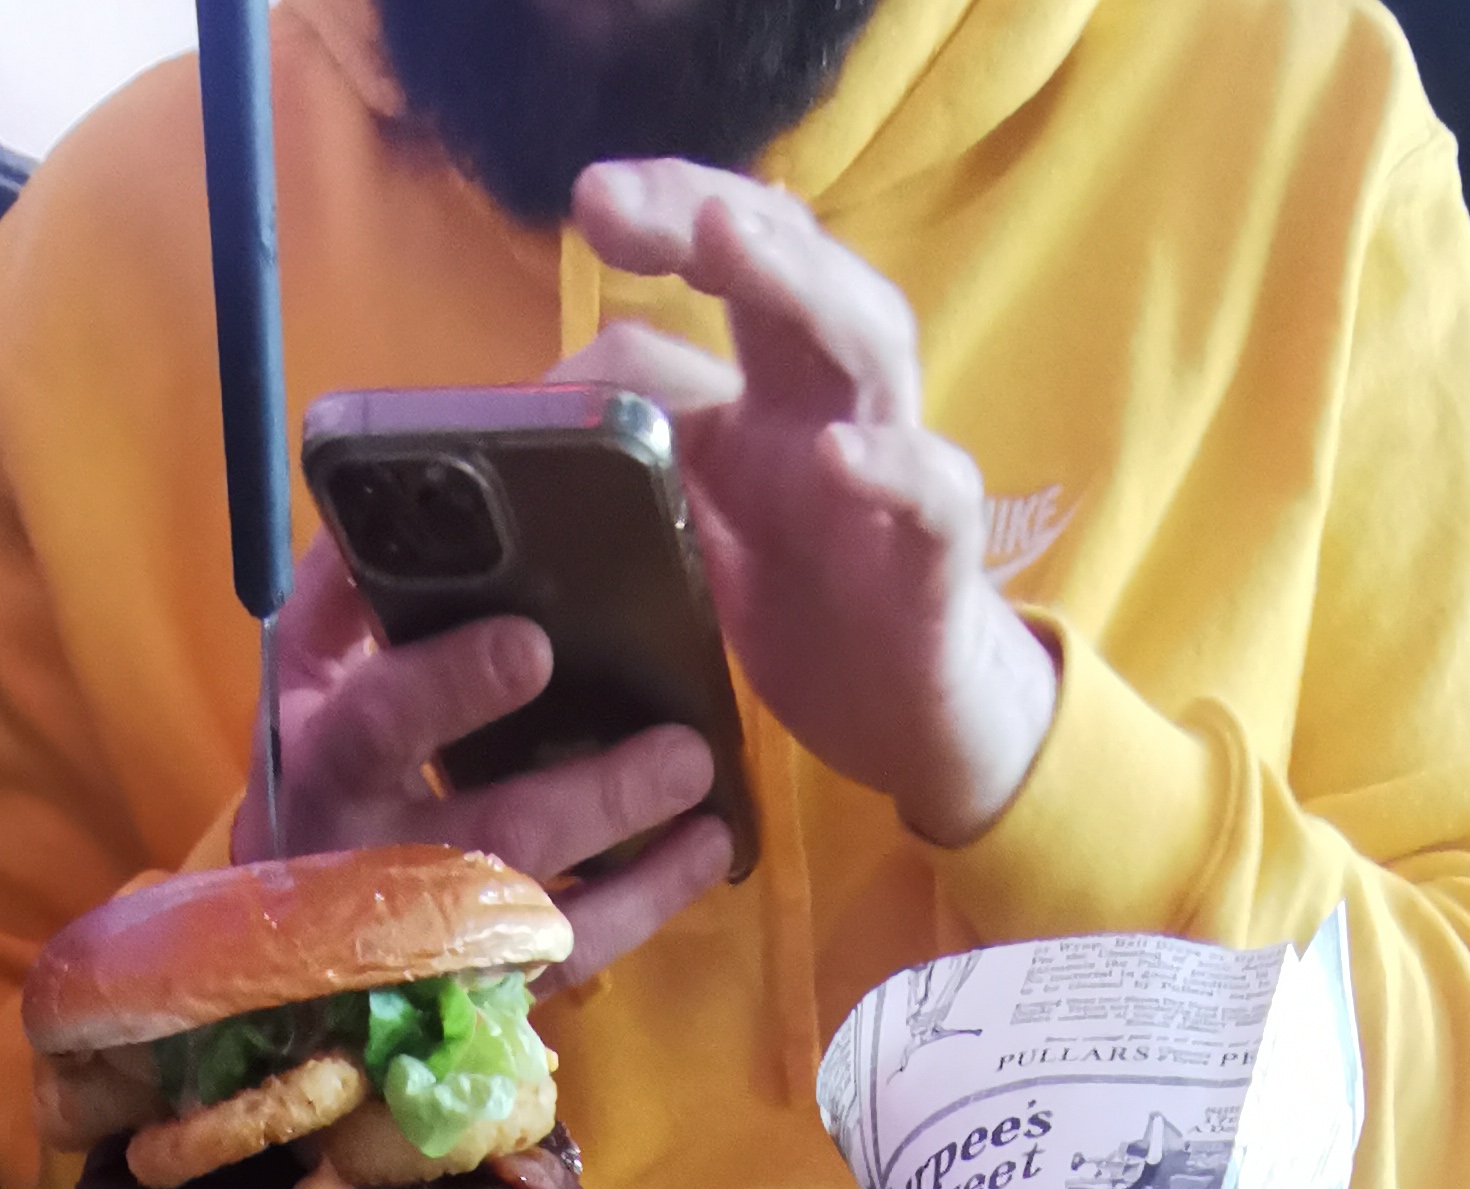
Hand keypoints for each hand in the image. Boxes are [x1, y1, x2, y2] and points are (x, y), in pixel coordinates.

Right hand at [229, 537, 730, 985]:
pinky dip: (644, 911)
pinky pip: (572, 959)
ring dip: (643, 873)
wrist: (285, 930)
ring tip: (715, 821)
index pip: (383, 722)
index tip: (534, 648)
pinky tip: (702, 859)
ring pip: (548, 915)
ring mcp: (436, 937)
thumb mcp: (302, 678)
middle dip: (597, 798)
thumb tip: (398, 496)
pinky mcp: (481, 981)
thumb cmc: (310, 771)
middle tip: (684, 753)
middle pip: (496, 834)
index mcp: (329, 763)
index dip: (455, 685)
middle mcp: (380, 859)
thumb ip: (344, 594)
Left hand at [568, 160, 1057, 850]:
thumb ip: (634, 452)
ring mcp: (890, 473)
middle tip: (624, 200)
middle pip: (796, 271)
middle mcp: (831, 403)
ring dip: (801, 284)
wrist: (897, 710)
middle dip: (714, 215)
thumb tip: (535, 404)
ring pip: (870, 342)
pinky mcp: (933, 560)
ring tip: (731, 242)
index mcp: (769, 386)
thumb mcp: (692, 519)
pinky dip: (893, 470)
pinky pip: (933, 498)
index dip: (669, 216)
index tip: (593, 198)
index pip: (730, 263)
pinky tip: (840, 454)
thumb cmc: (797, 598)